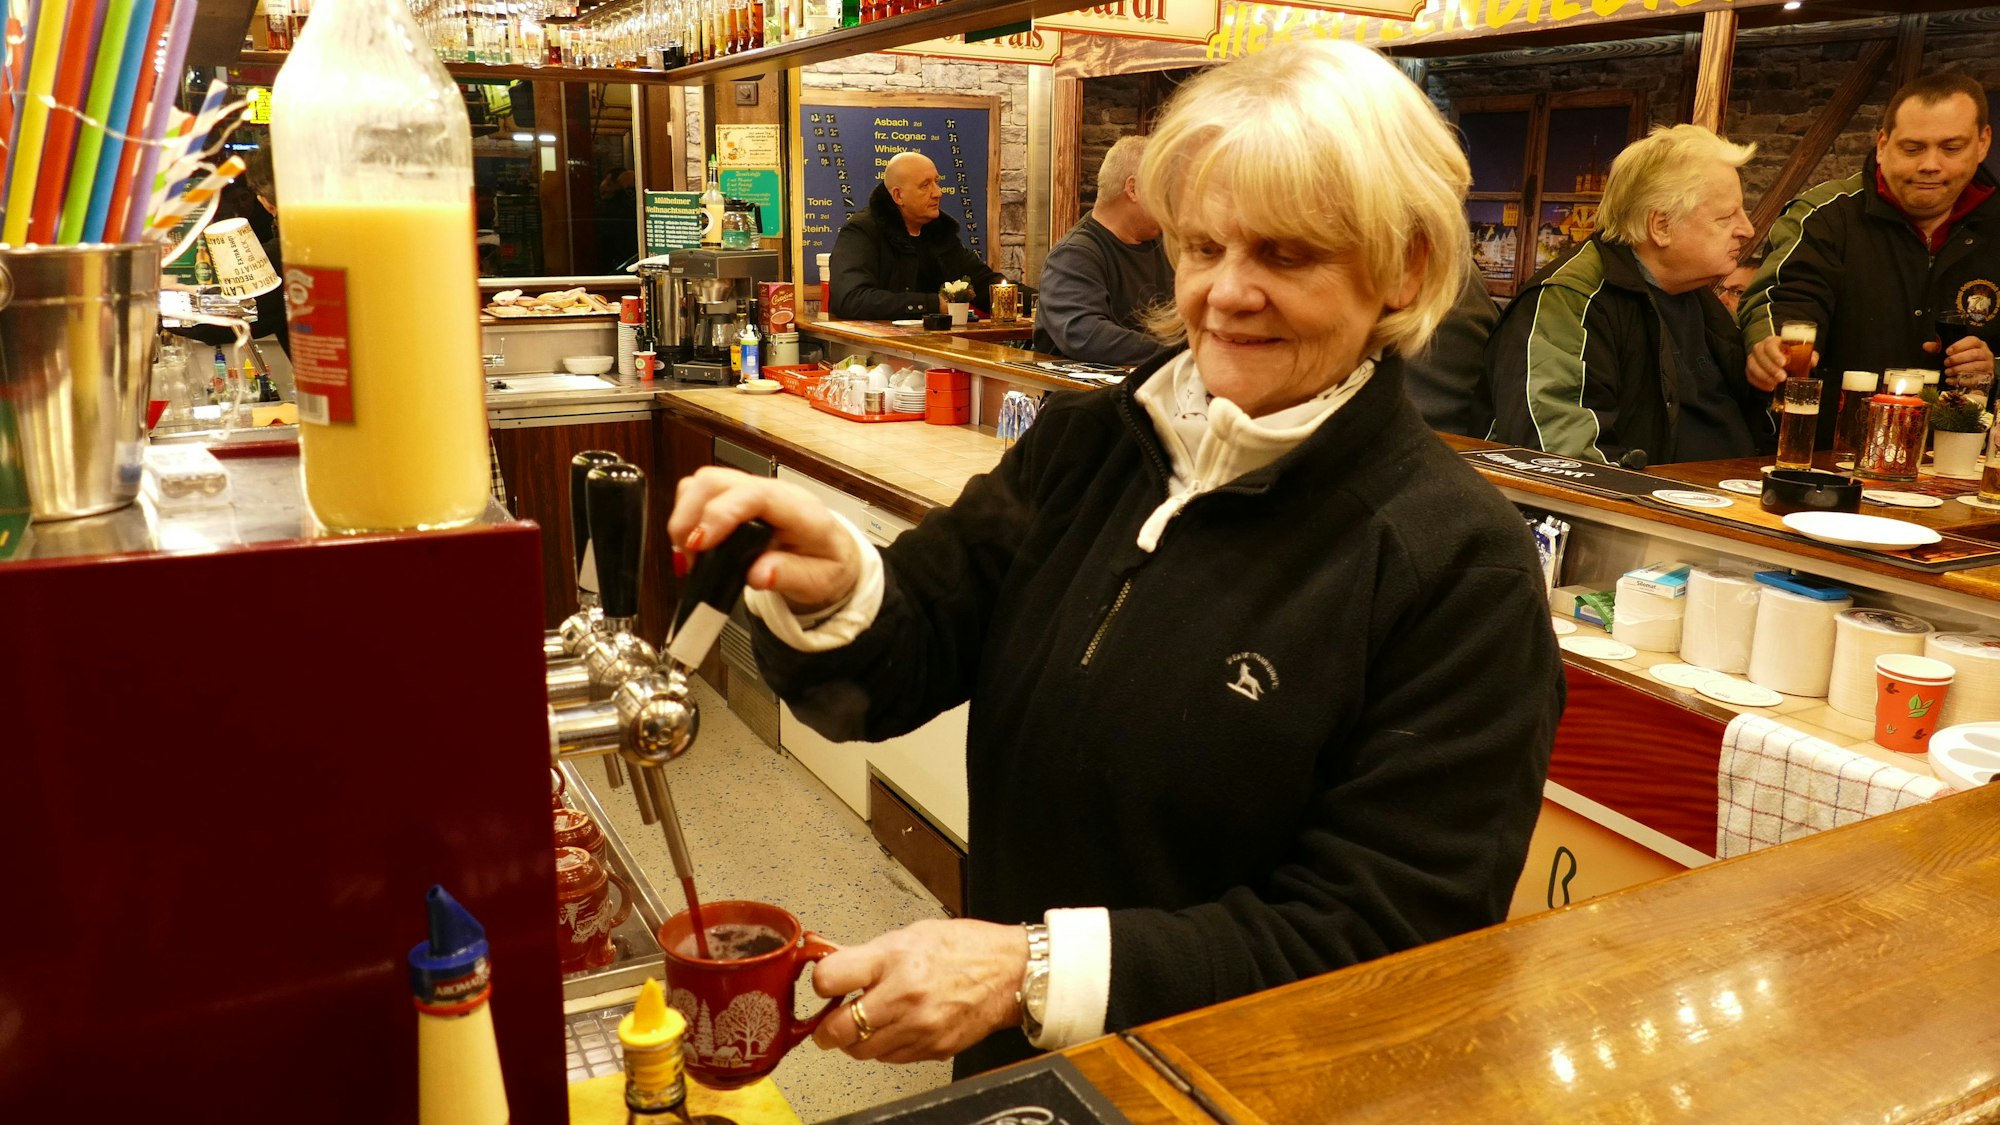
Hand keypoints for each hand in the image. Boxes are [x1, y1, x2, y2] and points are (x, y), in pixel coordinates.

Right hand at [668, 466, 860, 614]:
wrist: (830, 553)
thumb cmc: (825, 563)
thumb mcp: (818, 580)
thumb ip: (790, 576)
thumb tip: (758, 575)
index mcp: (798, 509)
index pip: (753, 496)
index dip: (720, 514)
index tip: (699, 544)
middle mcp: (771, 491)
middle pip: (716, 480)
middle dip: (690, 517)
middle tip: (688, 558)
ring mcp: (751, 490)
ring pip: (703, 483)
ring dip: (685, 516)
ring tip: (689, 555)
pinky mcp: (736, 496)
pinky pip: (701, 492)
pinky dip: (688, 517)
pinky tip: (694, 545)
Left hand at [810, 919, 1027, 1063]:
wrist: (1012, 973)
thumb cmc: (965, 948)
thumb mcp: (909, 934)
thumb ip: (866, 953)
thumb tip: (828, 957)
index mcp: (896, 959)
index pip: (829, 979)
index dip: (819, 982)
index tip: (825, 984)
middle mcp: (905, 996)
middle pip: (838, 1030)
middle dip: (827, 1028)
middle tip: (830, 1021)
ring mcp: (919, 1028)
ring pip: (862, 1051)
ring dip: (856, 1040)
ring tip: (867, 1021)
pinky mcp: (932, 1049)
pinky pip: (891, 1058)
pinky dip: (885, 1047)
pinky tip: (894, 1027)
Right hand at [1745, 336, 1803, 392]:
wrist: (1775, 354)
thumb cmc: (1788, 353)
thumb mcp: (1799, 351)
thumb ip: (1807, 355)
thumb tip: (1812, 361)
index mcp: (1772, 341)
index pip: (1770, 345)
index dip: (1775, 354)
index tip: (1784, 363)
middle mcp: (1759, 348)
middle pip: (1760, 356)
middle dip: (1770, 368)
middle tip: (1782, 378)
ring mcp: (1752, 358)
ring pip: (1752, 366)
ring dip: (1763, 376)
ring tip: (1775, 384)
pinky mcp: (1749, 369)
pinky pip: (1749, 376)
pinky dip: (1759, 383)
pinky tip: (1769, 387)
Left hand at [1931, 336, 1995, 389]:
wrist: (1976, 372)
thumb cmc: (1963, 359)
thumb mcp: (1951, 351)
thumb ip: (1939, 348)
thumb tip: (1926, 346)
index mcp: (1977, 344)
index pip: (1972, 341)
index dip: (1959, 346)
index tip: (1947, 352)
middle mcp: (1985, 353)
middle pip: (1974, 354)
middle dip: (1958, 359)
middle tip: (1946, 363)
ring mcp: (1987, 365)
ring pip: (1976, 366)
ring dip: (1960, 369)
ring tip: (1948, 372)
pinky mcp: (1987, 376)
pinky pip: (1976, 379)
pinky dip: (1962, 380)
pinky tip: (1951, 380)